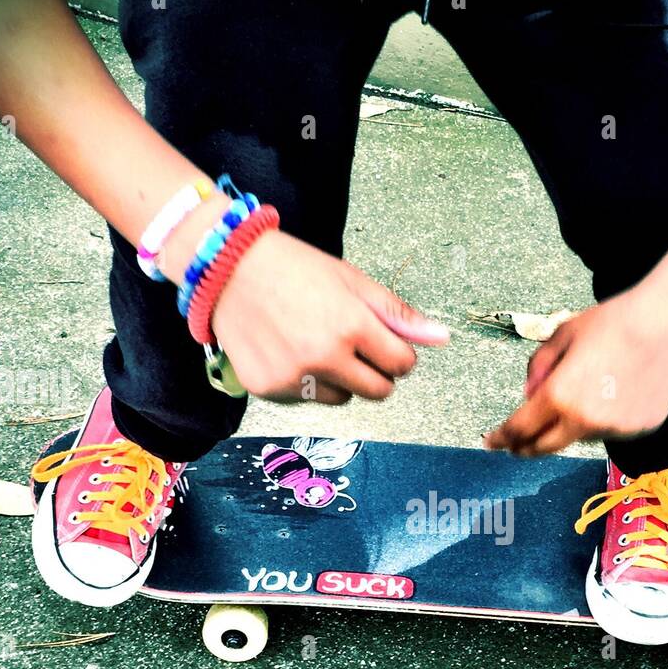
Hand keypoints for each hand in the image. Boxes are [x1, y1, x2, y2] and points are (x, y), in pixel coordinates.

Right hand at [208, 229, 449, 401]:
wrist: (226, 268)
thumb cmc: (293, 268)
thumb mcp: (351, 281)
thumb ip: (396, 314)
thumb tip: (441, 338)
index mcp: (351, 326)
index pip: (402, 365)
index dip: (399, 353)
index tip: (384, 341)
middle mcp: (323, 357)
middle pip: (378, 392)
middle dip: (377, 373)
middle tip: (354, 345)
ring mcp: (293, 377)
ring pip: (341, 399)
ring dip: (339, 379)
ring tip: (315, 342)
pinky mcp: (268, 389)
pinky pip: (305, 400)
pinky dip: (304, 382)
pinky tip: (288, 350)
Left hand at [483, 287, 667, 456]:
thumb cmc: (615, 321)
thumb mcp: (564, 334)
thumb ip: (538, 367)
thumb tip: (529, 396)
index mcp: (559, 396)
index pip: (519, 429)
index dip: (501, 438)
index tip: (490, 442)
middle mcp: (584, 421)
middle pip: (544, 447)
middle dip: (524, 447)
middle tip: (515, 444)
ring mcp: (614, 430)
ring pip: (580, 436)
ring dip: (571, 424)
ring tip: (590, 386)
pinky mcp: (638, 430)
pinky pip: (610, 430)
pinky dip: (603, 419)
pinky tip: (619, 388)